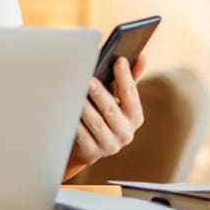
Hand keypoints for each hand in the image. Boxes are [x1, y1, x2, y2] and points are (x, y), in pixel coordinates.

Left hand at [67, 55, 146, 170]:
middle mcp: (126, 133)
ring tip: (74, 91)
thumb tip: (142, 57)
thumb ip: (129, 79)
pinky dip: (75, 122)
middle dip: (100, 93)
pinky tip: (67, 110)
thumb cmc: (103, 112)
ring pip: (95, 123)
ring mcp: (110, 145)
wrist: (88, 145)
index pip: (131, 94)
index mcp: (135, 116)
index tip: (119, 60)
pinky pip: (81, 135)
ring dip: (85, 107)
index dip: (126, 77)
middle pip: (111, 110)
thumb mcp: (118, 99)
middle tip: (89, 79)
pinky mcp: (92, 153)